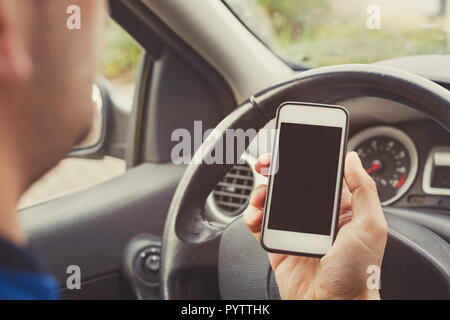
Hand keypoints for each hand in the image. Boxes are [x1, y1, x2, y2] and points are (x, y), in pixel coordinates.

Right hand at [243, 151, 387, 299]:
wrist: (330, 307)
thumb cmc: (356, 274)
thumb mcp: (370, 227)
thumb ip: (364, 190)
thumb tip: (352, 158)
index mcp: (340, 207)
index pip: (319, 174)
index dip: (304, 159)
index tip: (290, 149)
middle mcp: (316, 215)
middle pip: (290, 183)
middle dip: (275, 170)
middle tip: (266, 165)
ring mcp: (295, 228)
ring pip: (272, 199)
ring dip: (261, 192)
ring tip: (260, 197)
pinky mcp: (278, 242)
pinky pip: (260, 223)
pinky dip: (252, 215)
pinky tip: (255, 217)